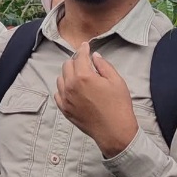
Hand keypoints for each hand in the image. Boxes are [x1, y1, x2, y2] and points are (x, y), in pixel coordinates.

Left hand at [56, 42, 138, 157]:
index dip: (83, 49)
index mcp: (84, 76)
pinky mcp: (64, 108)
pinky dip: (63, 88)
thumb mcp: (116, 81)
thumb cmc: (118, 106)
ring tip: (79, 76)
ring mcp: (65, 98)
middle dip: (76, 61)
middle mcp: (71, 85)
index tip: (85, 45)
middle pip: (67, 65)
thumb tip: (94, 56)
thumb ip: (104, 66)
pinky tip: (72, 89)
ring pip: (60, 78)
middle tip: (84, 62)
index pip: (80, 57)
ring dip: (68, 74)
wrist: (114, 131)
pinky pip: (58, 93)